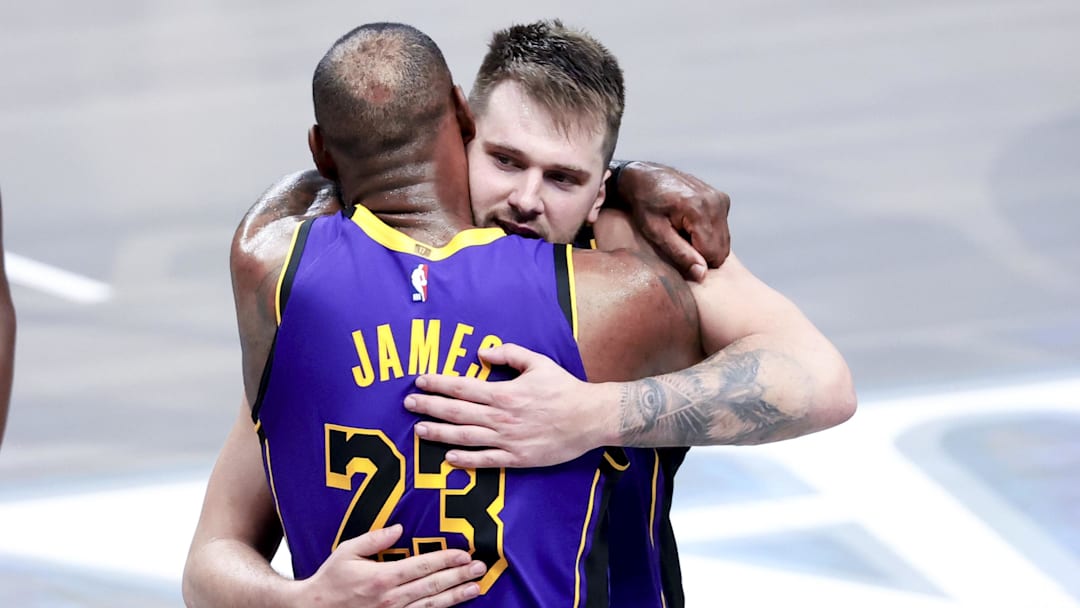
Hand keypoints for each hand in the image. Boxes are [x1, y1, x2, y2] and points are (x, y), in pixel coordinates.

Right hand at [295, 524, 485, 607]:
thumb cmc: (331, 580)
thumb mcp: (347, 552)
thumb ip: (374, 539)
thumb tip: (399, 528)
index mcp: (382, 577)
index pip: (422, 566)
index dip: (446, 560)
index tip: (464, 554)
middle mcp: (392, 598)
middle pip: (433, 585)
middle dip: (459, 576)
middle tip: (480, 568)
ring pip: (432, 605)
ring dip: (456, 596)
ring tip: (476, 588)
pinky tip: (453, 606)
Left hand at [404, 344, 615, 467]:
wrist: (590, 418)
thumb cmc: (564, 389)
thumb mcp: (538, 363)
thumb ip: (509, 354)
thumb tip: (482, 352)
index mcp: (504, 392)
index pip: (462, 387)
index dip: (438, 384)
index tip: (420, 381)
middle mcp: (501, 416)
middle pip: (457, 412)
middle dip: (429, 407)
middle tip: (408, 404)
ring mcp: (508, 439)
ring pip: (465, 437)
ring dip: (439, 433)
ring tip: (419, 429)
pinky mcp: (517, 458)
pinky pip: (486, 460)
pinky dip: (466, 460)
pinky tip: (449, 458)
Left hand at [616, 161, 730, 280]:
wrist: (646, 177)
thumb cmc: (645, 205)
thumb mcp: (655, 232)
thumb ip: (680, 254)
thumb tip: (702, 274)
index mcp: (698, 210)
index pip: (712, 254)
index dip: (695, 260)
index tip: (677, 250)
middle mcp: (715, 201)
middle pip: (721, 249)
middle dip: (701, 253)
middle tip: (679, 241)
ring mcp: (721, 198)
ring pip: (723, 241)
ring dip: (705, 243)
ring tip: (683, 232)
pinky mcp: (722, 198)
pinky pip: (722, 229)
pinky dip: (708, 233)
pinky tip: (690, 224)